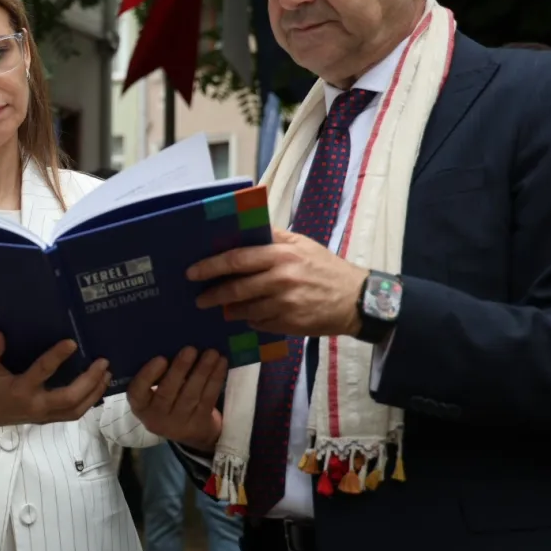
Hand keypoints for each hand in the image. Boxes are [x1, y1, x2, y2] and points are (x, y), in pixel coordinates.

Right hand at [0, 331, 110, 443]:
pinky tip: (97, 388)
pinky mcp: (47, 420)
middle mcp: (35, 405)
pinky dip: (88, 402)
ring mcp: (43, 415)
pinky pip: (73, 414)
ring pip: (76, 410)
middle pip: (69, 398)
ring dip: (94, 392)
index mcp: (20, 390)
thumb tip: (0, 334)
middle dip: (89, 381)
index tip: (72, 342)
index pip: (42, 372)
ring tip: (106, 374)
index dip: (57, 357)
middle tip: (103, 363)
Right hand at [127, 347, 226, 452]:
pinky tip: (221, 363)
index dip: (148, 376)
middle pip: (167, 393)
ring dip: (203, 371)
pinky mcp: (200, 423)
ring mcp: (179, 423)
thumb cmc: (166, 399)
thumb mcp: (154, 391)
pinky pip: (208, 399)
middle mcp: (157, 417)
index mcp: (140, 405)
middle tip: (190, 349)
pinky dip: (215, 380)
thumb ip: (157, 374)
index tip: (161, 358)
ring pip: (191, 395)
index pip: (137, 392)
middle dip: (180, 369)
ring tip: (211, 353)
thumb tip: (173, 344)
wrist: (187, 430)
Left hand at [187, 228, 368, 337]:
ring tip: (223, 309)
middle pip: (236, 288)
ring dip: (230, 310)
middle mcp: (281, 279)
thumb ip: (274, 236)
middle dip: (213, 294)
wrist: (358, 300)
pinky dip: (252, 320)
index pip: (237, 259)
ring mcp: (285, 304)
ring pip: (245, 309)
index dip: (211, 266)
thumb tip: (245, 226)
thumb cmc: (326, 268)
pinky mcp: (290, 324)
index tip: (192, 272)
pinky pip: (260, 323)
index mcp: (281, 255)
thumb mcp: (302, 244)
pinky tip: (250, 316)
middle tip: (199, 299)